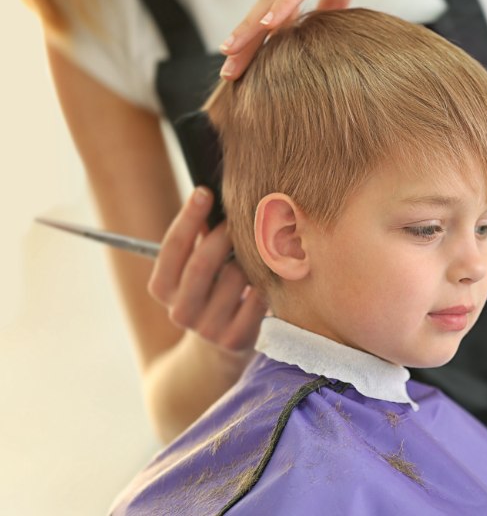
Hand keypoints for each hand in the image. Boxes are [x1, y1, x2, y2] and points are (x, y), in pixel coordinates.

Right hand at [148, 187, 267, 350]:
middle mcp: (180, 312)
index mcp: (162, 289)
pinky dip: (265, 280)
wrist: (219, 348)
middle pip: (202, 263)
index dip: (188, 217)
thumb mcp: (196, 269)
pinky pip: (257, 298)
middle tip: (240, 218)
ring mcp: (208, 329)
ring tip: (258, 247)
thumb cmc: (211, 290)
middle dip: (223, 235)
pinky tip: (271, 271)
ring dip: (249, 257)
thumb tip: (214, 196)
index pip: (172, 248)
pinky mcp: (236, 340)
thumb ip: (200, 238)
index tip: (204, 191)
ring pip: (234, 278)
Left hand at [218, 0, 351, 79]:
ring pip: (268, 3)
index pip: (270, 24)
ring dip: (248, 28)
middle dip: (243, 46)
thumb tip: (327, 32)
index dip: (254, 48)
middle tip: (227, 74)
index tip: (239, 74)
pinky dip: (282, 7)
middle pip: (261, 17)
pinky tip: (268, 24)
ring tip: (229, 50)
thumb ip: (331, 7)